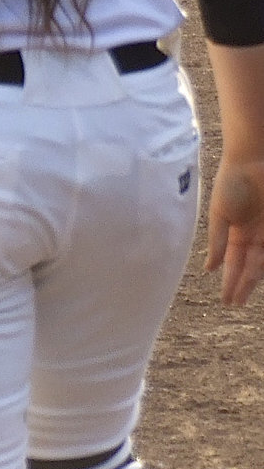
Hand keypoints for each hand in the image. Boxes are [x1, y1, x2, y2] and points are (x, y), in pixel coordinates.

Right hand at [205, 159, 263, 304]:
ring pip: (262, 262)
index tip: (227, 301)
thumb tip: (209, 268)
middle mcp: (253, 236)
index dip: (231, 282)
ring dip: (254, 279)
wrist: (251, 163)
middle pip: (249, 267)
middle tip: (236, 305)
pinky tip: (259, 273)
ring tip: (245, 296)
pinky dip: (263, 264)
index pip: (234, 263)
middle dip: (243, 286)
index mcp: (236, 233)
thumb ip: (217, 242)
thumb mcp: (219, 214)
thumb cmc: (232, 184)